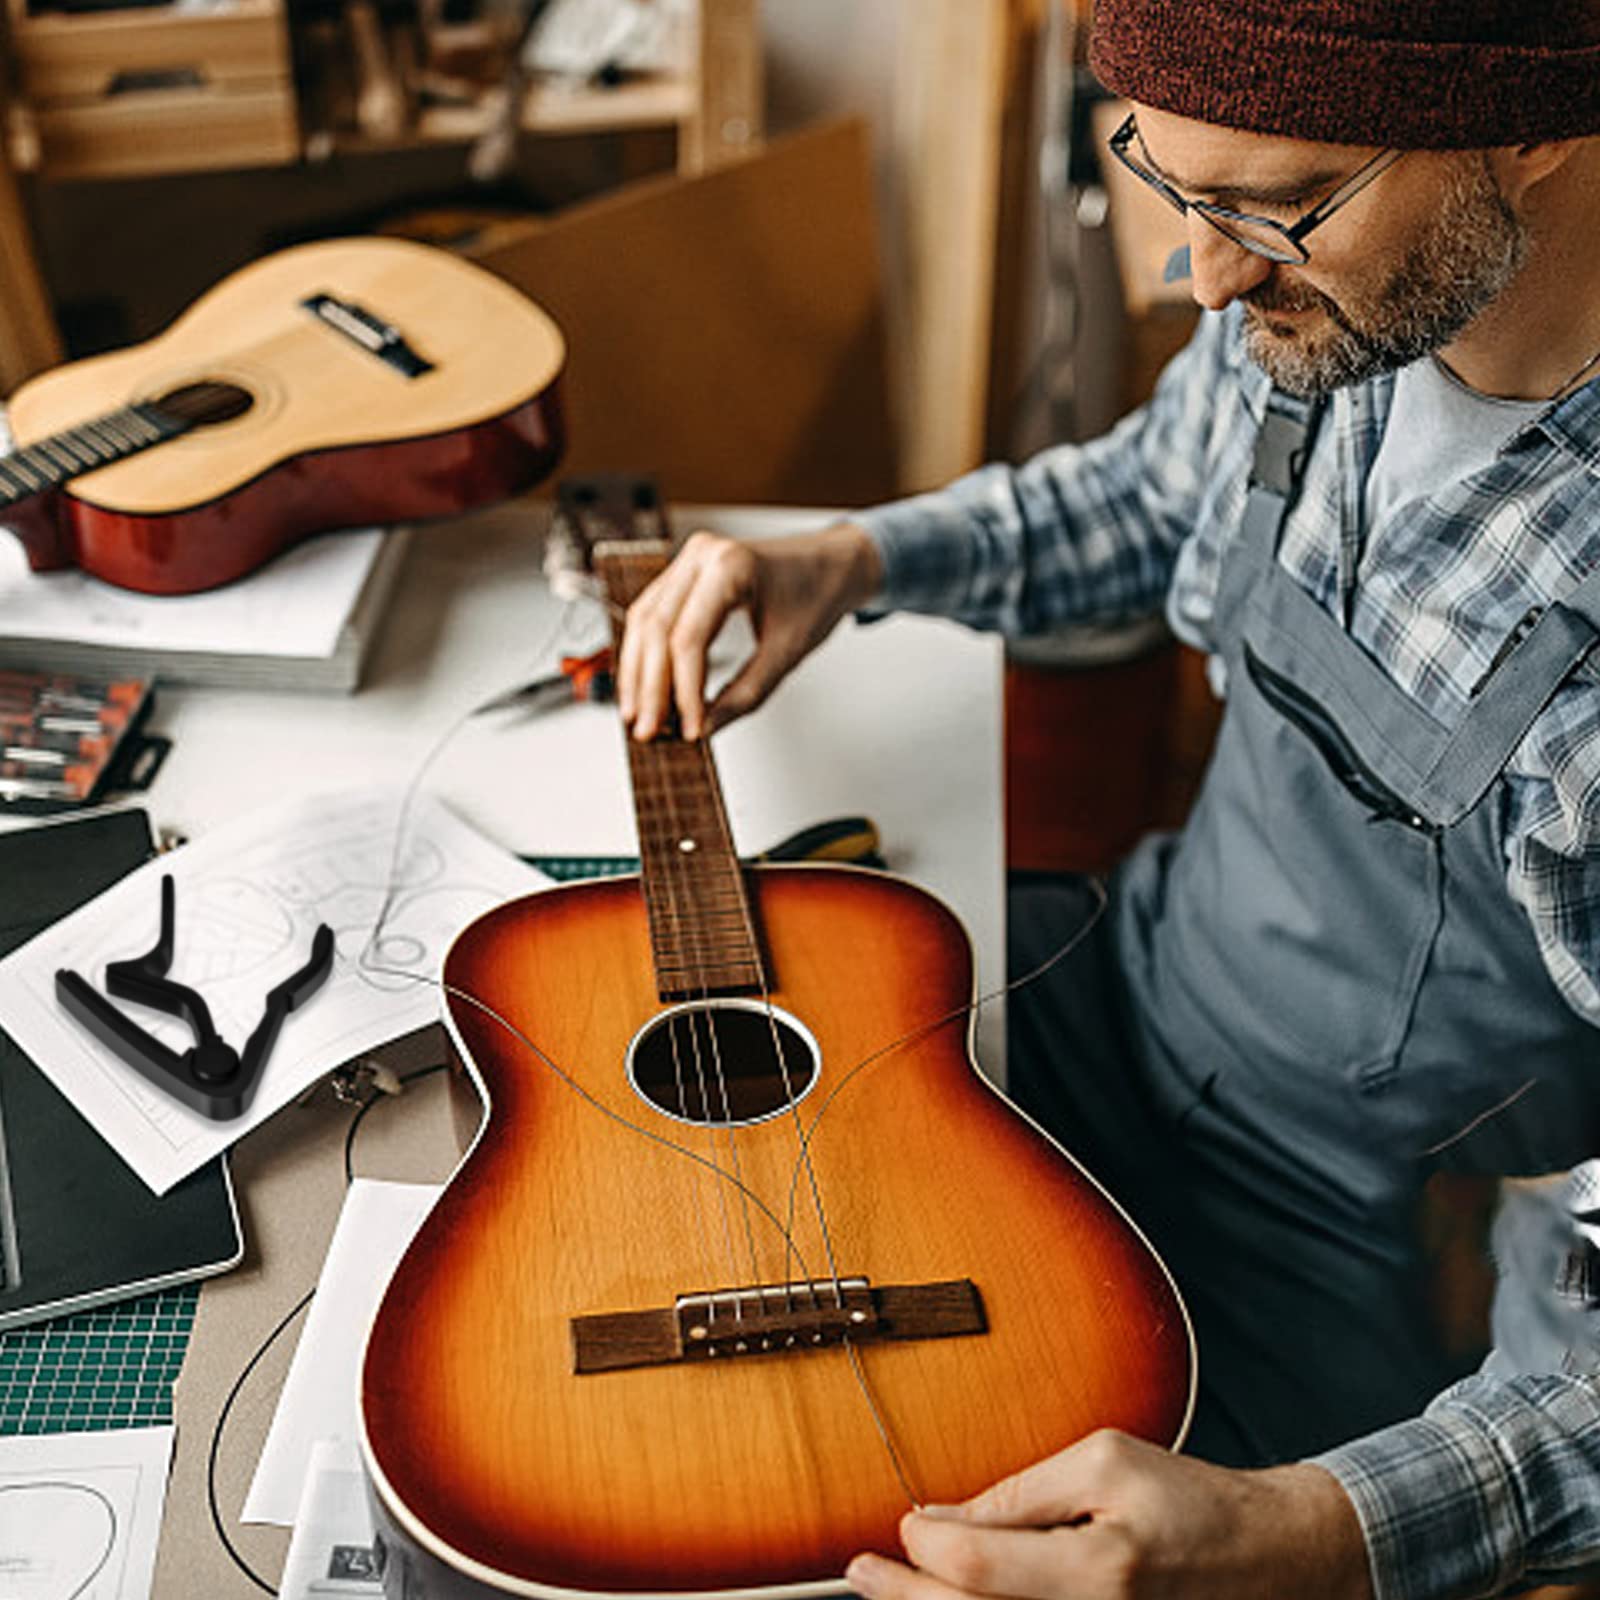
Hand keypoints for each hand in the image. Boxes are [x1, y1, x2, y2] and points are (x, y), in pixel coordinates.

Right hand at [616, 521, 882, 740]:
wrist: (830, 564)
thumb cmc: (817, 593)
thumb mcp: (788, 652)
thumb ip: (746, 693)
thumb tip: (707, 726)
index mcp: (732, 566)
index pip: (689, 638)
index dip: (683, 690)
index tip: (688, 728)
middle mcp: (702, 555)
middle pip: (656, 629)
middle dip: (650, 687)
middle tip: (648, 730)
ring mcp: (689, 560)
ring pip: (643, 621)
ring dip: (637, 673)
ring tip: (638, 716)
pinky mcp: (684, 573)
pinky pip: (651, 614)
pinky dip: (645, 653)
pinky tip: (643, 686)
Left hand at [844, 1430, 1372, 1599]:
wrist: (1270, 1561)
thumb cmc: (1188, 1501)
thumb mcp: (1103, 1463)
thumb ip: (1020, 1495)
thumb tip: (945, 1520)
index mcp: (1098, 1572)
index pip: (974, 1571)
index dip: (924, 1547)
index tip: (904, 1522)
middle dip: (902, 1597)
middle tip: (859, 1570)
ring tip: (888, 1591)